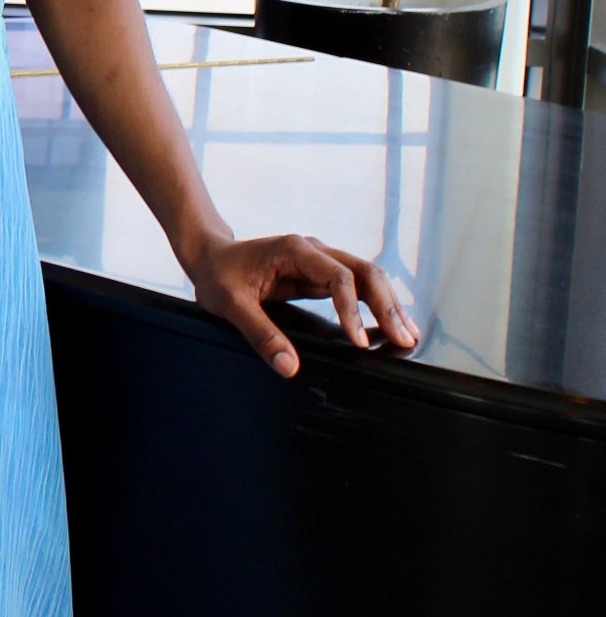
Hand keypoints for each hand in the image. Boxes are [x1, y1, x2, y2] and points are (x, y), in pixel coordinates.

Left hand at [185, 232, 416, 376]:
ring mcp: (319, 261)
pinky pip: (354, 286)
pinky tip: (388, 323)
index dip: (351, 309)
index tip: (358, 340)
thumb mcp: (231, 305)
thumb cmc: (218, 274)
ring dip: (387, 303)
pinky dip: (374, 304)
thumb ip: (260, 334)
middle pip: (364, 271)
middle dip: (386, 304)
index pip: (337, 277)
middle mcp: (313, 251)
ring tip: (407, 333)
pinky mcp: (319, 275)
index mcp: (294, 250)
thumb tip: (289, 366)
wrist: (210, 256)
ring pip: (365, 277)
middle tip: (403, 338)